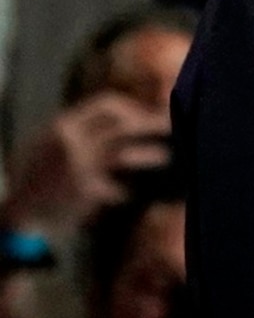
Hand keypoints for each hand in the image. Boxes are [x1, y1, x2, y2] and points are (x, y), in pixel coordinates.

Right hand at [0, 93, 171, 234]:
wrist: (17, 215)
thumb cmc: (35, 180)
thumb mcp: (47, 144)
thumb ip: (78, 130)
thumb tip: (120, 117)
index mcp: (62, 126)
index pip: (106, 103)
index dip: (133, 107)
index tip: (149, 115)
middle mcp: (72, 141)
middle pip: (124, 124)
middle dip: (152, 123)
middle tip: (172, 127)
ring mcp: (79, 165)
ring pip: (125, 153)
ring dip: (149, 154)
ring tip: (164, 156)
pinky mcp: (84, 190)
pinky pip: (115, 189)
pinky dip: (121, 192)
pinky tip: (124, 195)